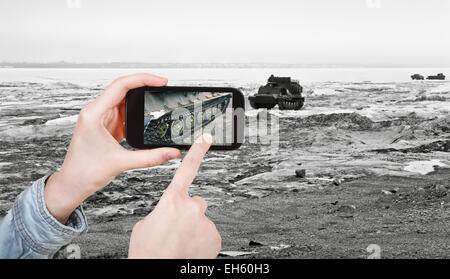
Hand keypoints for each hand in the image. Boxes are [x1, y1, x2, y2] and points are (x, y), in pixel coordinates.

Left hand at [44, 74, 180, 223]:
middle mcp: (96, 111)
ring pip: (124, 100)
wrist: (72, 184)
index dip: (143, 79)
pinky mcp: (106, 126)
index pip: (121, 86)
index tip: (161, 81)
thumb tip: (172, 152)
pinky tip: (148, 116)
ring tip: (158, 99)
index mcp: (94, 114)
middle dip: (145, 85)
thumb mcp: (121, 163)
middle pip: (124, 88)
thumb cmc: (85, 172)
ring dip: (141, 99)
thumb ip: (150, 158)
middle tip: (163, 87)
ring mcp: (101, 118)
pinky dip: (137, 112)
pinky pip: (124, 112)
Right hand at [128, 134, 221, 258]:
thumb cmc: (147, 250)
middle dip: (188, 212)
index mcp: (172, 199)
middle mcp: (192, 207)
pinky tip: (190, 248)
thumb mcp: (146, 223)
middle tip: (176, 228)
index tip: (206, 137)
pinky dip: (201, 241)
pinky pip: (208, 234)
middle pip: (195, 202)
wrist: (156, 269)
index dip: (197, 151)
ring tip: (180, 242)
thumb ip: (163, 210)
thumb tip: (170, 213)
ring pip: (201, 220)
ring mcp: (206, 222)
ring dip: (193, 228)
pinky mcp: (215, 237)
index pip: (187, 168)